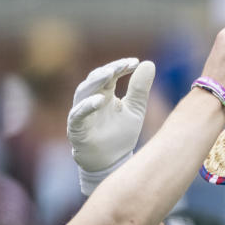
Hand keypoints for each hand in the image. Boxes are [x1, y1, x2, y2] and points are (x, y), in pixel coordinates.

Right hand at [66, 57, 155, 194]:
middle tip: (121, 65)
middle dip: (107, 71)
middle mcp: (90, 100)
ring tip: (110, 74)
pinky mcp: (76, 128)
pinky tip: (99, 100)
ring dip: (95, 82)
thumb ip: (140, 89)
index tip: (135, 62)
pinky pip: (77, 114)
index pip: (110, 74)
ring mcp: (81, 113)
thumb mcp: (135, 110)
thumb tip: (149, 63)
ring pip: (83, 92)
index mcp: (105, 94)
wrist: (111, 162)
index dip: (120, 66)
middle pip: (94, 79)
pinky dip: (86, 106)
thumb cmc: (120, 136)